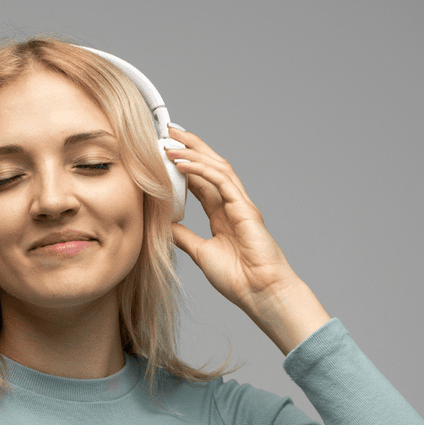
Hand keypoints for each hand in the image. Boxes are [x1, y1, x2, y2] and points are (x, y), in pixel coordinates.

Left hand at [166, 128, 330, 353]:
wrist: (259, 293)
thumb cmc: (238, 278)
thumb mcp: (200, 253)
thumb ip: (184, 236)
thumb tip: (165, 225)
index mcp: (222, 214)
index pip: (201, 181)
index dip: (184, 164)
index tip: (164, 151)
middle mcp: (232, 205)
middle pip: (211, 166)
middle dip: (191, 146)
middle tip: (169, 131)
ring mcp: (241, 204)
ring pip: (217, 168)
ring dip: (194, 153)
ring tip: (171, 143)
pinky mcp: (245, 209)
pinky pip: (222, 182)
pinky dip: (202, 171)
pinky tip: (183, 165)